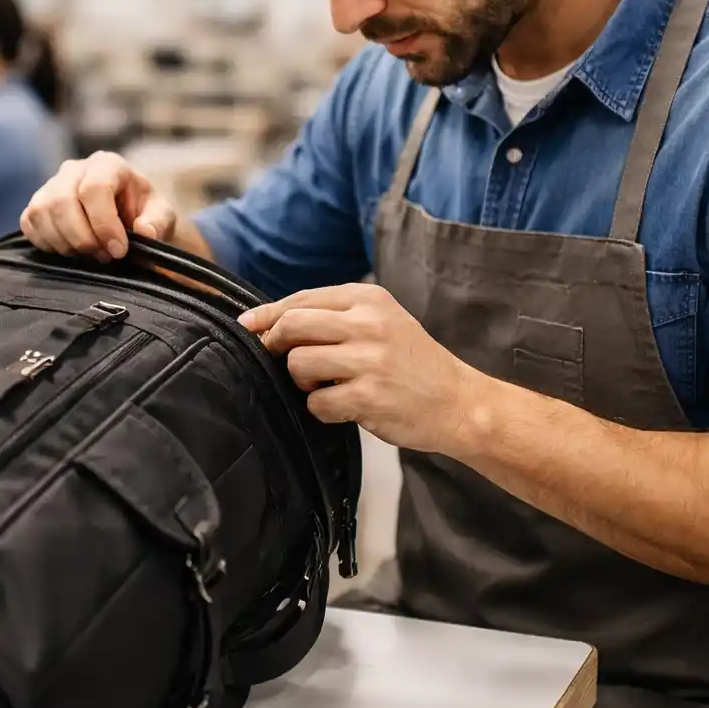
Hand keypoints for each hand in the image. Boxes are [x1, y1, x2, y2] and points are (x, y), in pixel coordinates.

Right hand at [21, 151, 179, 260]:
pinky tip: (70, 251)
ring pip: (41, 212)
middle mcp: (75, 169)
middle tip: (103, 256)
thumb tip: (144, 231)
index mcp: (108, 164)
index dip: (104, 224)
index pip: (94, 188)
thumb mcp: (162, 216)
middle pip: (62, 201)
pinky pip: (29, 223)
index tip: (118, 250)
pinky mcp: (36, 205)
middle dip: (83, 238)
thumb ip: (158, 222)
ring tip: (89, 255)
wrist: (129, 221)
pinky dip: (46, 243)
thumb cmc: (145, 215)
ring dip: (65, 243)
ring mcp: (51, 185)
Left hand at [241, 283, 483, 455]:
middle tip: (280, 359)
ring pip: (298, 364)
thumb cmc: (413, 363)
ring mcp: (369, 360)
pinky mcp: (369, 396)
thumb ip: (334, 317)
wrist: (459, 401)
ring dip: (301, 381)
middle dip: (275, 344)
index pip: (302, 299)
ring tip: (324, 385)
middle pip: (292, 325)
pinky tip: (343, 406)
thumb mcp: (381, 321)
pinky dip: (321, 408)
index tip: (249, 326)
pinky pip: (317, 402)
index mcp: (368, 299)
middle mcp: (368, 324)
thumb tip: (270, 322)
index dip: (268, 315)